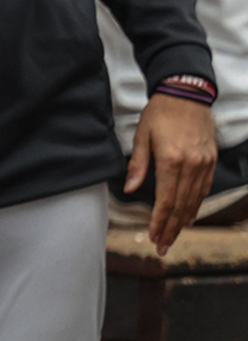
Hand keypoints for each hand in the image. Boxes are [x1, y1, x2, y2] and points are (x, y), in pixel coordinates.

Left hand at [127, 92, 217, 253]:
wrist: (186, 94)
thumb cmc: (160, 112)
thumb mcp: (141, 135)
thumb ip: (137, 164)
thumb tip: (131, 189)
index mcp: (171, 160)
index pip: (165, 200)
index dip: (160, 222)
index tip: (154, 237)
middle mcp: (191, 165)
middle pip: (181, 206)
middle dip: (172, 228)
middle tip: (163, 246)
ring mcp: (204, 164)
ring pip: (194, 200)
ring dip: (184, 221)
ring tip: (173, 236)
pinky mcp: (210, 161)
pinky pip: (204, 189)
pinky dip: (196, 205)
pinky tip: (189, 216)